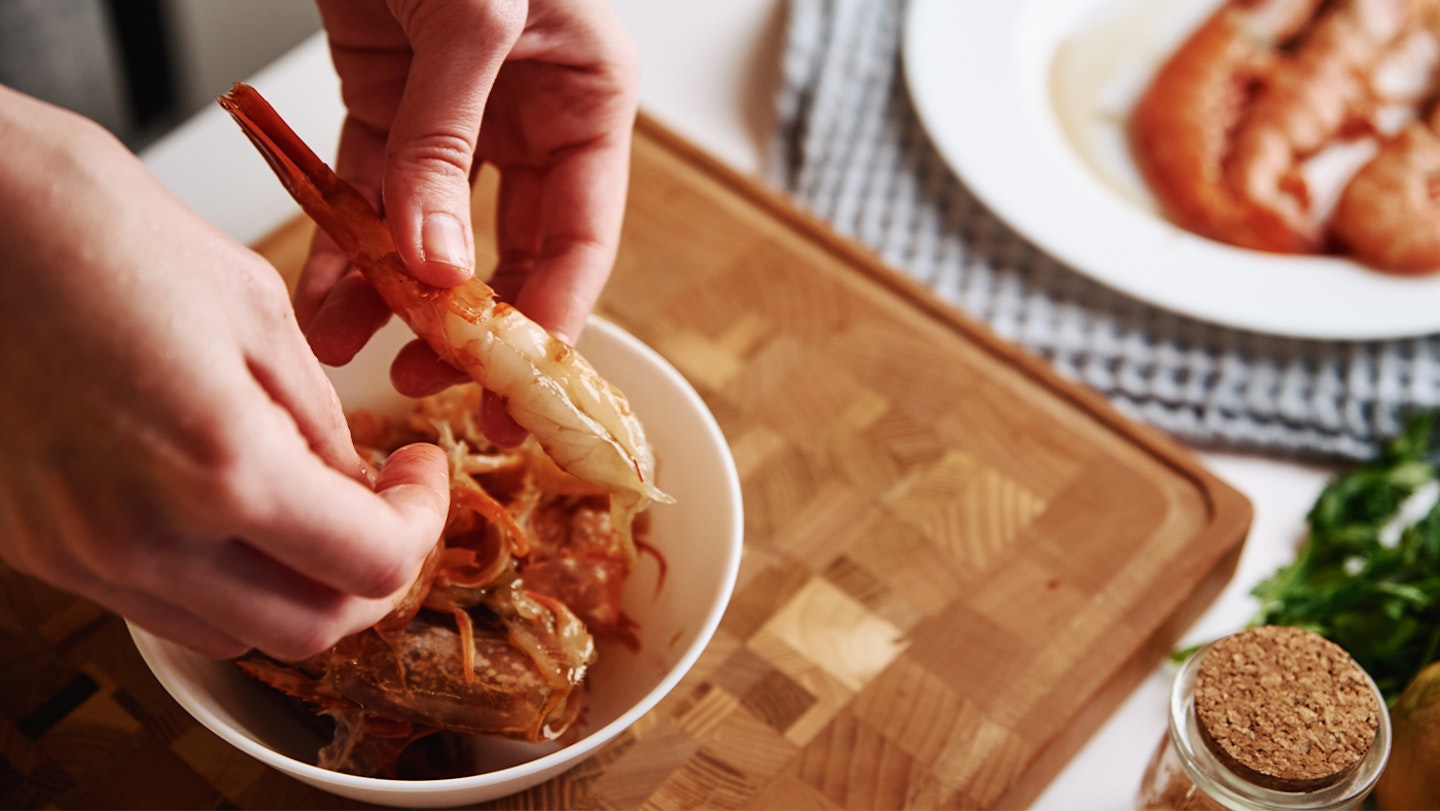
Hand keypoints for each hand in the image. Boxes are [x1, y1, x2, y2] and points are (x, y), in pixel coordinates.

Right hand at [0, 85, 449, 660]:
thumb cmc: (86, 225)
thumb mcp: (251, 305)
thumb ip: (316, 417)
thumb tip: (354, 482)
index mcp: (219, 465)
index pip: (372, 564)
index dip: (423, 524)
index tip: (422, 472)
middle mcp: (144, 537)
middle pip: (310, 629)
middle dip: (369, 577)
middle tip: (388, 506)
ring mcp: (79, 554)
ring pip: (233, 633)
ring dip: (294, 587)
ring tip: (311, 504)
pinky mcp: (35, 549)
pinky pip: (157, 604)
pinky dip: (218, 579)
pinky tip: (228, 505)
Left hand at [301, 0, 638, 443]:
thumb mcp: (472, 16)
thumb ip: (449, 143)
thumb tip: (435, 268)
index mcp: (588, 101)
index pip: (581, 241)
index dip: (547, 323)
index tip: (508, 389)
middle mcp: (530, 117)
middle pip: (508, 250)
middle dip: (466, 323)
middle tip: (433, 383)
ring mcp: (456, 113)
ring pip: (429, 230)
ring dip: (391, 295)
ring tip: (353, 356)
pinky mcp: (385, 97)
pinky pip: (367, 188)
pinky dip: (341, 240)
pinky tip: (321, 295)